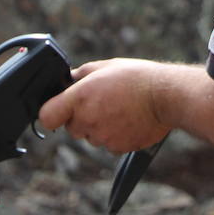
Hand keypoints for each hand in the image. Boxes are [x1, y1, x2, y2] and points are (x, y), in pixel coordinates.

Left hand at [38, 59, 170, 153]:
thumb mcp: (104, 66)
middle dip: (81, 118)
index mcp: (80, 97)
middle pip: (70, 128)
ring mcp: (102, 137)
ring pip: (90, 137)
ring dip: (99, 127)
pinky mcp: (117, 148)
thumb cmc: (136, 77)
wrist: (166, 96)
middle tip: (100, 103)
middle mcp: (88, 119)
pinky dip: (115, 136)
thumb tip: (67, 81)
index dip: (51, 113)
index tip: (59, 110)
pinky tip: (127, 120)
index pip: (47, 117)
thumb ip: (80, 76)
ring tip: (118, 109)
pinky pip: (108, 145)